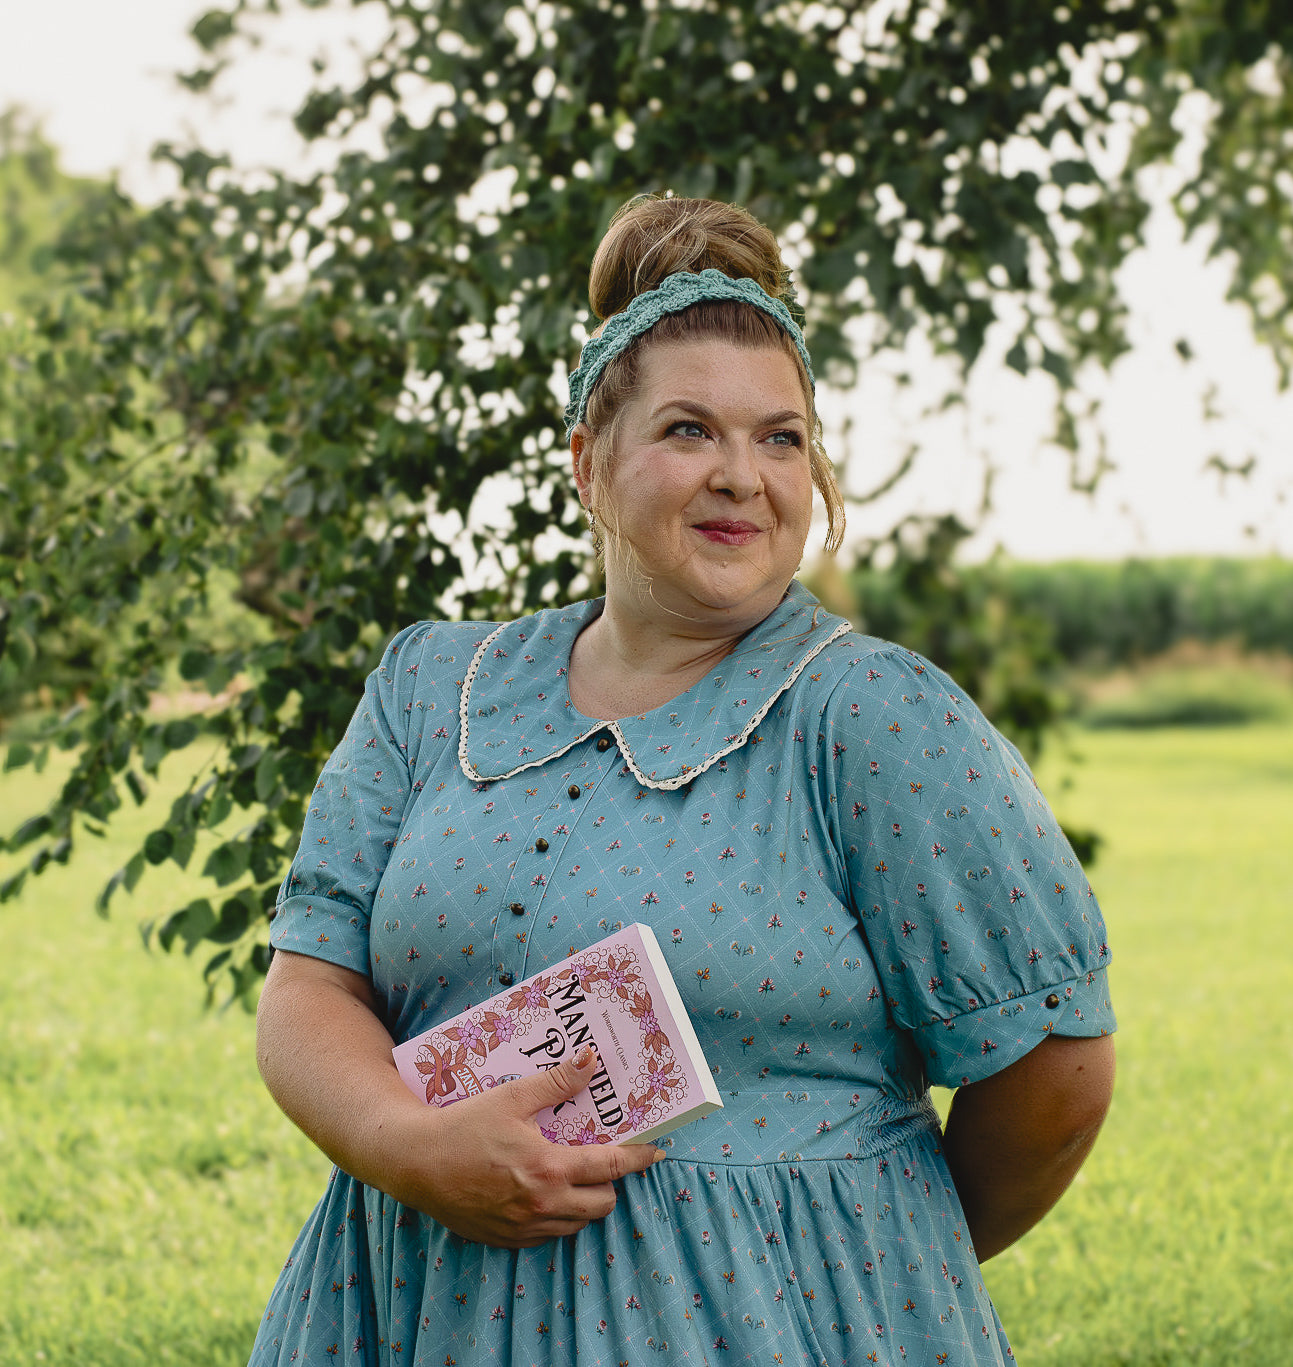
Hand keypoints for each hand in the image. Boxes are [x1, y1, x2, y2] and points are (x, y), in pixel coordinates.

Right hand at [405, 1045, 664, 1247]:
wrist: (414, 1162)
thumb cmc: (463, 1125)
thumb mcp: (512, 1096)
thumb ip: (556, 1082)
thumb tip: (591, 1060)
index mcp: (549, 1168)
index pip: (611, 1167)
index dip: (639, 1159)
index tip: (657, 1151)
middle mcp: (543, 1204)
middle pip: (603, 1203)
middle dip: (611, 1182)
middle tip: (604, 1159)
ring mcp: (525, 1227)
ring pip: (578, 1223)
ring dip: (585, 1202)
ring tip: (575, 1175)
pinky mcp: (506, 1239)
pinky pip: (549, 1235)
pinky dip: (557, 1217)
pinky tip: (545, 1194)